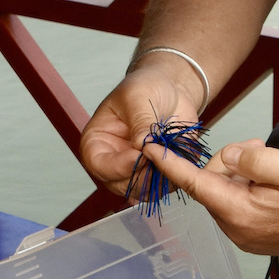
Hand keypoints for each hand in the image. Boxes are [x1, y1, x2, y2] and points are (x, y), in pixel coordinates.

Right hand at [80, 63, 199, 194]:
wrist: (172, 90)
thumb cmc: (147, 87)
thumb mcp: (138, 96)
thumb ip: (139, 120)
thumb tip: (141, 145)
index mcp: (97, 141)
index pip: (98, 165)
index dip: (119, 166)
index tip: (141, 154)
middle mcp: (113, 161)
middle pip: (120, 184)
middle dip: (143, 175)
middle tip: (162, 157)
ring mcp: (135, 171)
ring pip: (143, 191)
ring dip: (160, 179)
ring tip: (173, 155)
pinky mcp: (156, 174)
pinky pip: (163, 188)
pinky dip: (174, 179)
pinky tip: (181, 160)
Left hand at [142, 136, 278, 255]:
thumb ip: (252, 160)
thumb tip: (227, 159)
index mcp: (242, 214)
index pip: (196, 185)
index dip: (171, 165)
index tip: (150, 148)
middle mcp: (239, 231)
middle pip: (213, 186)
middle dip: (228, 163)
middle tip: (259, 150)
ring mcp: (248, 238)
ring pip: (226, 194)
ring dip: (241, 175)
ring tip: (273, 167)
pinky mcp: (258, 237)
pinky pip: (238, 205)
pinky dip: (248, 188)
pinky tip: (273, 183)